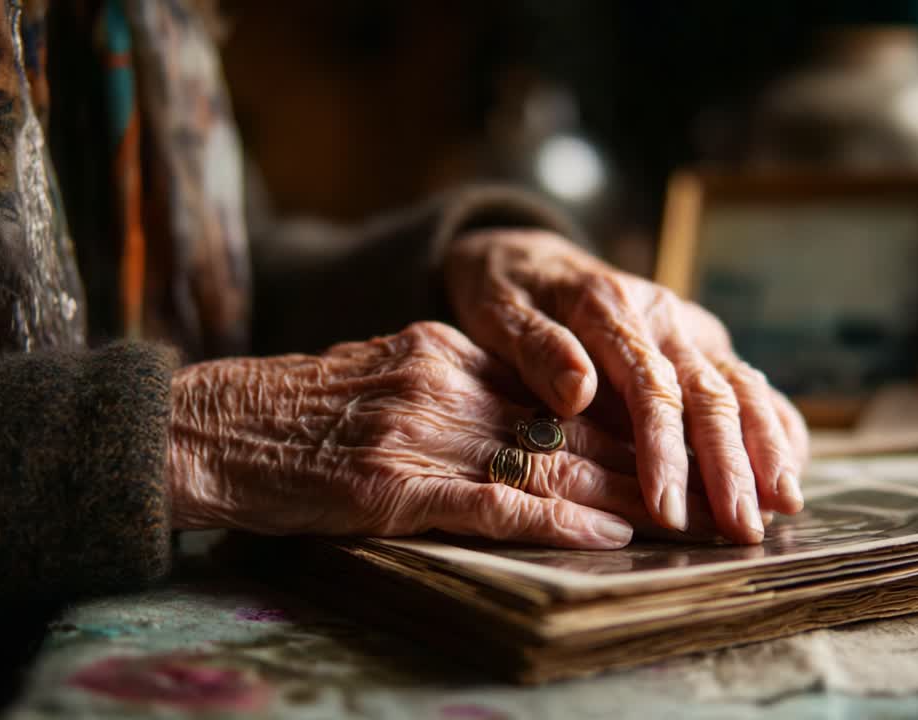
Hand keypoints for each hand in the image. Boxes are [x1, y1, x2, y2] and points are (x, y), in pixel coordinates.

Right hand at [167, 322, 712, 546]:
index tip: (679, 438)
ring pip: (548, 460)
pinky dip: (559, 518)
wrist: (209, 429)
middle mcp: (445, 381)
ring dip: (626, 491)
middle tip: (708, 482)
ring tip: (686, 515)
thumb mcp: (382, 371)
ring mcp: (423, 432)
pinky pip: (495, 501)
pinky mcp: (396, 485)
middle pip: (568, 422)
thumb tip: (519, 413)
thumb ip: (453, 383)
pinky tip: (609, 531)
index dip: (625, 416)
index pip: (557, 385)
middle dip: (647, 456)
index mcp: (444, 349)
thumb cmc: (293, 410)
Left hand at [444, 230, 808, 543]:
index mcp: (612, 309)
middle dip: (731, 465)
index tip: (667, 508)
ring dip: (768, 447)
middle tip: (743, 529)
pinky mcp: (700, 343)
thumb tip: (576, 392)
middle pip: (710, 394)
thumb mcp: (499, 311)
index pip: (650, 388)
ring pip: (742, 387)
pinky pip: (748, 381)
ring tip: (787, 506)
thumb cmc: (507, 292)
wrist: (526, 254)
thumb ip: (536, 349)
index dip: (664, 451)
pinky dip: (776, 422)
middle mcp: (663, 317)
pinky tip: (793, 468)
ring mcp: (688, 329)